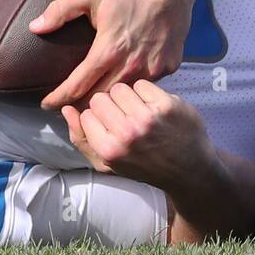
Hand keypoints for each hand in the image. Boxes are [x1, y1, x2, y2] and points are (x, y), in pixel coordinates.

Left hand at [32, 0, 197, 108]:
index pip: (78, 86)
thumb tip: (34, 27)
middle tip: (66, 108)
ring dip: (107, 102)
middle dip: (80, 106)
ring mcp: (153, 68)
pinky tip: (123, 86)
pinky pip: (145, 85)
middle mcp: (131, 65)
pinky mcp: (169, 67)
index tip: (47, 104)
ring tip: (91, 104)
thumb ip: (59, 11)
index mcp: (109, 49)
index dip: (59, 98)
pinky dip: (132, 88)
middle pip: (100, 98)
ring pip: (124, 96)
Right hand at [61, 80, 216, 190]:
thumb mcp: (108, 164)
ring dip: (126, 97)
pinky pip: (142, 84)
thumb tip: (66, 109)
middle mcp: (128, 133)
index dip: (96, 117)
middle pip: (100, 98)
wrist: (189, 170)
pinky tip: (152, 107)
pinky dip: (145, 93)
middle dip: (109, 105)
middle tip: (123, 118)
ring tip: (137, 111)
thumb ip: (81, 138)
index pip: (86, 113)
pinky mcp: (167, 105)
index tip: (109, 127)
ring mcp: (149, 118)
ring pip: (120, 88)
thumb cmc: (144, 166)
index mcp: (109, 150)